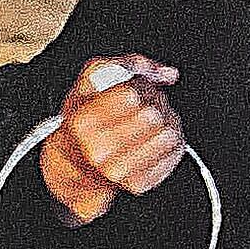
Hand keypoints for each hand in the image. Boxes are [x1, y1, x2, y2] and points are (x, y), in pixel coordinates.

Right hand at [37, 59, 186, 222]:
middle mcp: (98, 150)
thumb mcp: (92, 80)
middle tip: (144, 106)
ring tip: (151, 123)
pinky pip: (173, 154)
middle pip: (152, 115)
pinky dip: (171, 143)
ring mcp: (119, 171)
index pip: (131, 95)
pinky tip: (155, 140)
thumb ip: (128, 64)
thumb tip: (166, 74)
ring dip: (166, 123)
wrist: (76, 161)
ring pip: (168, 134)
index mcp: (83, 122)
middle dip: (154, 104)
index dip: (138, 86)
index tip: (132, 91)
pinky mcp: (139, 184)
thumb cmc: (86, 118)